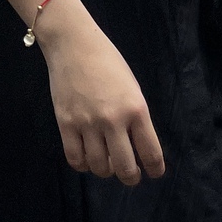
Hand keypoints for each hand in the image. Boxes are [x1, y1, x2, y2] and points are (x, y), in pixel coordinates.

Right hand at [36, 1, 164, 185]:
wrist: (74, 44)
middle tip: (131, 174)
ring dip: (106, 170)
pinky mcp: (66, 123)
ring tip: (107, 162)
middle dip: (131, 177)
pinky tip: (87, 157)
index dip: (155, 169)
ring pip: (99, 167)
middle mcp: (113, 120)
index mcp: (136, 109)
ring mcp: (87, 123)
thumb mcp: (132, 88)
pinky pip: (75, 159)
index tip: (154, 172)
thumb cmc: (108, 62)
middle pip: (125, 168)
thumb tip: (137, 148)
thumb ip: (136, 118)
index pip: (151, 153)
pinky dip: (83, 164)